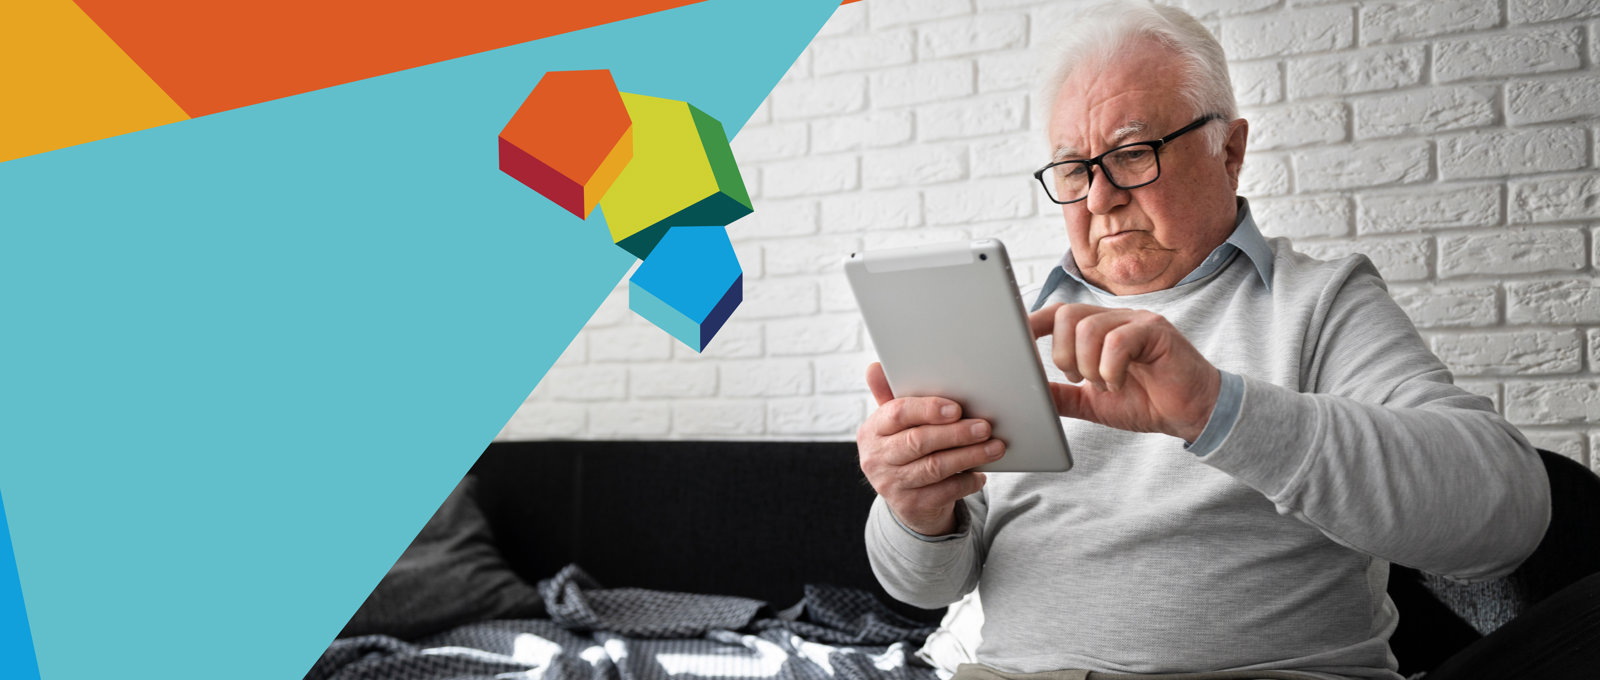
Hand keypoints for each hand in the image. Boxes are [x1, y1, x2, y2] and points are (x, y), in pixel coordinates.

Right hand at [856, 362, 1003, 535]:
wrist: (906, 500)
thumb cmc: (905, 450)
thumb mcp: (895, 425)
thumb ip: (890, 396)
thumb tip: (875, 367)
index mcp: (872, 431)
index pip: (897, 414)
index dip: (928, 409)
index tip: (956, 408)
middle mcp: (876, 458)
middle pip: (919, 441)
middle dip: (956, 433)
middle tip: (985, 426)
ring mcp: (891, 485)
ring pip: (935, 467)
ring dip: (970, 455)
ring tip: (995, 447)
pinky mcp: (910, 506)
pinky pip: (945, 492)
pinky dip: (967, 481)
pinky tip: (981, 474)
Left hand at [1028, 303, 1220, 441]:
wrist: (1192, 413)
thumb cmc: (1148, 402)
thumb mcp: (1094, 402)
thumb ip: (1063, 394)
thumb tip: (1029, 393)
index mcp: (1098, 328)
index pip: (1057, 313)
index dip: (1033, 324)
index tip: (1016, 343)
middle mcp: (1116, 317)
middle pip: (1067, 315)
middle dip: (1063, 354)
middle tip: (1083, 379)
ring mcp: (1136, 321)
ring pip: (1089, 328)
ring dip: (1089, 365)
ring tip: (1105, 383)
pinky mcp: (1156, 330)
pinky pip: (1117, 341)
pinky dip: (1110, 369)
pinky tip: (1120, 383)